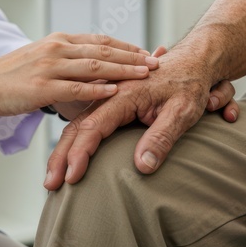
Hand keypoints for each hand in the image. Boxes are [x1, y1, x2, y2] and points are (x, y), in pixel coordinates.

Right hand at [0, 33, 158, 116]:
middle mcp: (57, 48)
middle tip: (156, 61)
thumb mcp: (38, 59)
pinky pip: (75, 87)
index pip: (101, 40)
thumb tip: (86, 68)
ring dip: (124, 70)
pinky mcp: (41, 87)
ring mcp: (49, 66)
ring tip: (145, 74)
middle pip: (104, 50)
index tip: (147, 52)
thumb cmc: (7, 77)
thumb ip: (63, 61)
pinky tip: (115, 91)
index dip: (126, 46)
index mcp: (58, 41)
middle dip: (133, 56)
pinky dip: (97, 89)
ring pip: (95, 66)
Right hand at [44, 45, 238, 189]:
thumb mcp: (183, 111)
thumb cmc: (190, 83)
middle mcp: (111, 95)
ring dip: (63, 152)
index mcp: (125, 95)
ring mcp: (110, 100)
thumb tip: (142, 167)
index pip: (93, 127)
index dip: (80, 154)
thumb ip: (162, 137)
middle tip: (50, 185)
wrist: (195, 61)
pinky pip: (87, 124)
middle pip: (77, 127)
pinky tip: (69, 160)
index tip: (72, 179)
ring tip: (53, 179)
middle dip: (60, 157)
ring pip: (78, 126)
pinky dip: (74, 143)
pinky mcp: (113, 106)